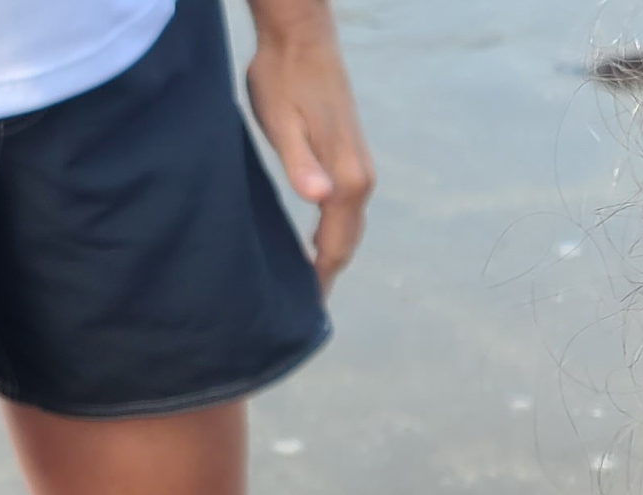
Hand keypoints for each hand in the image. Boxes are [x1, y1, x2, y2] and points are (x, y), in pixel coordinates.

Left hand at [244, 1, 374, 290]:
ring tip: (310, 280)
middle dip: (329, 274)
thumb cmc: (282, 76)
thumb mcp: (281, 120)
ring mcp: (360, 167)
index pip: (336, 247)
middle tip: (306, 306)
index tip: (307, 310)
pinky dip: (334, 232)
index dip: (321, 281)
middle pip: (347, 243)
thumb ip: (300, 163)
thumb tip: (320, 197)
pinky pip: (347, 209)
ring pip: (348, 227)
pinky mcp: (351, 156)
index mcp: (347, 180)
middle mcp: (361, 179)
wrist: (301, 36)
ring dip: (332, 254)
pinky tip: (315, 239)